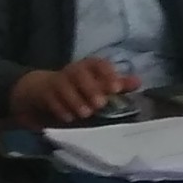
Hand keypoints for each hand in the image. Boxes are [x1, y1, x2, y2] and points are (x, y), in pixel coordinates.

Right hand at [11, 57, 135, 126]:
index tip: (116, 88)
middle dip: (91, 88)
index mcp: (89, 67)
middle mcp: (74, 70)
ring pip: (64, 85)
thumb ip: (118, 85)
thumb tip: (138, 82)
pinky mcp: (44, 92)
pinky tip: (68, 118)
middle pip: (80, 73)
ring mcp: (57, 80)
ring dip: (75, 99)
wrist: (44, 90)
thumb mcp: (99, 86)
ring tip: (85, 113)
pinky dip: (60, 108)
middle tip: (100, 104)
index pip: (99, 64)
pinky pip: (50, 98)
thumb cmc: (79, 89)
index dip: (108, 74)